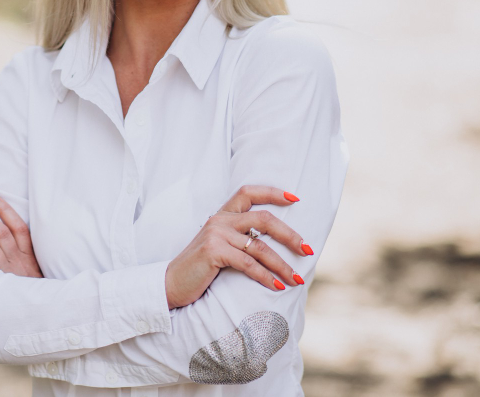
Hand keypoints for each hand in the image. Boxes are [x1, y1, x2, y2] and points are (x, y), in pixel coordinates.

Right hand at [164, 185, 309, 308]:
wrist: (171, 284)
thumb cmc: (199, 269)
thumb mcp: (219, 247)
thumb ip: (239, 239)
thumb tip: (274, 245)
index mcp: (221, 216)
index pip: (248, 192)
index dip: (272, 192)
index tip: (296, 198)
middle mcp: (219, 220)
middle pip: (263, 219)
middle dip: (290, 235)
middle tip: (308, 250)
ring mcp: (215, 234)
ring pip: (260, 246)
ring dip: (282, 265)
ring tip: (296, 279)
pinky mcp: (213, 251)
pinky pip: (248, 263)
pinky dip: (266, 276)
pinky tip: (277, 286)